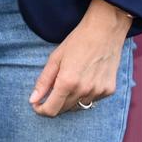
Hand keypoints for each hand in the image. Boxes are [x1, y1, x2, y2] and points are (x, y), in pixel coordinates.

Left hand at [29, 0, 131, 116]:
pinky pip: (92, 99)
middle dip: (54, 103)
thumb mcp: (55, 58)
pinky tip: (86, 78)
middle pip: (64, 109)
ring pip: (78, 106)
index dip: (41, 110)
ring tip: (71, 79)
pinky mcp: (109, 90)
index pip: (51, 110)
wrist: (105, 31)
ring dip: (70, 99)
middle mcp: (84, 90)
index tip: (36, 105)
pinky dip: (85, 94)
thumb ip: (43, 81)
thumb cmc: (77, 41)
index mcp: (67, 82)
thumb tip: (32, 100)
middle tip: (51, 90)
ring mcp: (98, 91)